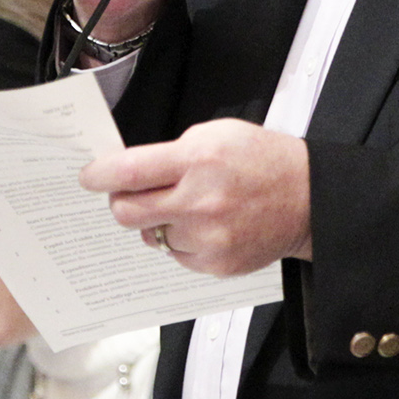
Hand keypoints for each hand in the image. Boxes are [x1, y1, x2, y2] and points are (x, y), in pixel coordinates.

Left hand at [81, 119, 310, 275]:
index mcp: (199, 160)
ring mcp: (209, 237)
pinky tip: (206, 226)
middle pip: (127, 212)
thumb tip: (127, 172)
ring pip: (151, 236)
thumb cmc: (263, 161)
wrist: (309, 198)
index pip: (129, 172)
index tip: (89, 177)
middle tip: (131, 194)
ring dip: (158, 222)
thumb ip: (170, 152)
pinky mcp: (217, 263)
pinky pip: (176, 255)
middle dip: (121, 202)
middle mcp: (201, 201)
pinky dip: (182, 241)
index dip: (99, 175)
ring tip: (188, 207)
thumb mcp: (217, 134)